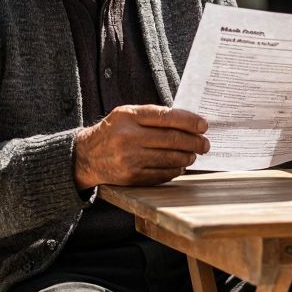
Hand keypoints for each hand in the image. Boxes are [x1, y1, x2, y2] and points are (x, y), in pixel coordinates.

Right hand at [74, 105, 209, 188]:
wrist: (86, 156)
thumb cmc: (112, 131)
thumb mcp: (126, 114)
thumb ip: (152, 115)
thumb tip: (187, 122)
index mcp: (129, 116)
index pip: (166, 117)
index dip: (189, 121)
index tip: (203, 125)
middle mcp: (128, 137)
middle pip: (172, 139)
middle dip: (194, 142)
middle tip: (205, 144)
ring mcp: (130, 159)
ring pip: (170, 158)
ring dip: (187, 157)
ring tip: (194, 154)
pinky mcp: (131, 177)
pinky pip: (161, 174)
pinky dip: (175, 170)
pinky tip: (181, 166)